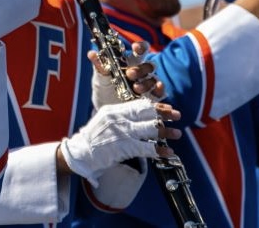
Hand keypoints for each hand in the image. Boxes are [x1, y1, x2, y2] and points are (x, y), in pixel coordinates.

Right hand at [59, 99, 180, 183]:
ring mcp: (121, 132)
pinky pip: (146, 148)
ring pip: (149, 129)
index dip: (155, 105)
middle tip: (177, 115)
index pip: (139, 104)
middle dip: (164, 114)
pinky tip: (168, 152)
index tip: (167, 107)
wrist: (81, 154)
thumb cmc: (94, 139)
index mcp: (114, 110)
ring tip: (177, 134)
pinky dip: (159, 150)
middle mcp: (118, 118)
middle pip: (146, 113)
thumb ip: (121, 117)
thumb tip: (140, 117)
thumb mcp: (105, 121)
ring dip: (165, 132)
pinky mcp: (123, 147)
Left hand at [88, 42, 163, 109]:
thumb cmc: (103, 90)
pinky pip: (160, 93)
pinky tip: (156, 90)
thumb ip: (99, 66)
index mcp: (129, 63)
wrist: (105, 111)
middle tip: (130, 73)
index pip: (140, 51)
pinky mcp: (150, 99)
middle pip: (149, 65)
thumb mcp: (100, 78)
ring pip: (154, 79)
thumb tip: (91, 53)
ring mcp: (146, 86)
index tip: (135, 48)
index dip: (141, 47)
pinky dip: (160, 90)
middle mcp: (140, 73)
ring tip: (136, 88)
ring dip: (147, 82)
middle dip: (141, 69)